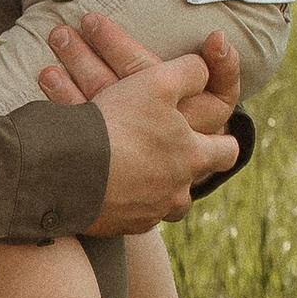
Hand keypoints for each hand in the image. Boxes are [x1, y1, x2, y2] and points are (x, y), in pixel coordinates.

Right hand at [35, 12, 239, 229]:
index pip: (228, 151)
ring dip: (155, 190)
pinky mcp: (120, 226)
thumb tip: (205, 71)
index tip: (215, 137)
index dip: (223, 141)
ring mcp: (148, 214)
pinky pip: (131, 215)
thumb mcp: (158, 81)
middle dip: (185, 171)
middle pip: (193, 186)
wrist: (68, 168)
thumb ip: (190, 72)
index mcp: (194, 157)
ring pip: (163, 205)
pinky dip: (124, 202)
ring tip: (137, 173)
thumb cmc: (118, 123)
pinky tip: (109, 186)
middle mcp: (177, 193)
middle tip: (169, 157)